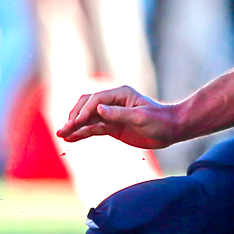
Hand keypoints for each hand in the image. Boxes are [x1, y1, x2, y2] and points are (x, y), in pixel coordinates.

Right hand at [56, 85, 184, 149]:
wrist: (172, 129)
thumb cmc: (160, 120)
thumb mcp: (142, 117)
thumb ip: (119, 114)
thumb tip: (98, 110)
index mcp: (120, 94)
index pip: (96, 100)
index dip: (85, 111)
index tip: (77, 123)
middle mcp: (113, 102)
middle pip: (86, 106)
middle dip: (74, 117)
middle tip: (64, 129)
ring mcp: (111, 115)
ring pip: (87, 119)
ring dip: (75, 126)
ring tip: (61, 134)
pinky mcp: (112, 127)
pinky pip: (94, 129)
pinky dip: (82, 133)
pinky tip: (71, 138)